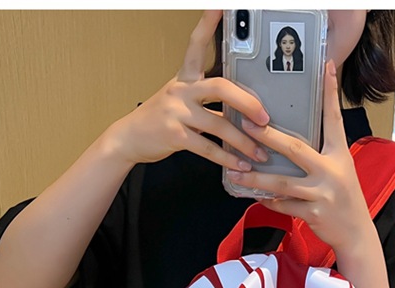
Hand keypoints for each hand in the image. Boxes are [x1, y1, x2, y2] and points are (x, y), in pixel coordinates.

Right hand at [107, 10, 270, 168]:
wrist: (129, 138)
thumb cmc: (160, 118)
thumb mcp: (180, 99)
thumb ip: (208, 99)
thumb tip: (243, 107)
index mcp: (185, 77)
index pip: (197, 44)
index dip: (208, 24)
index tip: (221, 7)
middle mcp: (181, 90)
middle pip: (220, 87)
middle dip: (247, 103)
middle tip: (265, 118)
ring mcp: (177, 112)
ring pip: (219, 124)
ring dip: (243, 142)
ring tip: (260, 153)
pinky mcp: (175, 135)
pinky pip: (208, 148)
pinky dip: (227, 159)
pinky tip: (241, 165)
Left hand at [225, 60, 374, 253]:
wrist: (356, 233)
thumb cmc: (344, 197)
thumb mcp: (340, 168)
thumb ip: (321, 152)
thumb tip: (291, 137)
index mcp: (339, 155)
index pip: (334, 119)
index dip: (330, 92)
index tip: (327, 66)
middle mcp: (331, 172)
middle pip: (295, 149)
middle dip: (268, 137)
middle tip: (246, 126)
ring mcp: (322, 194)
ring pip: (282, 183)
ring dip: (257, 178)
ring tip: (236, 172)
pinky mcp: (313, 214)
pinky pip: (284, 205)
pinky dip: (268, 201)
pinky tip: (254, 196)